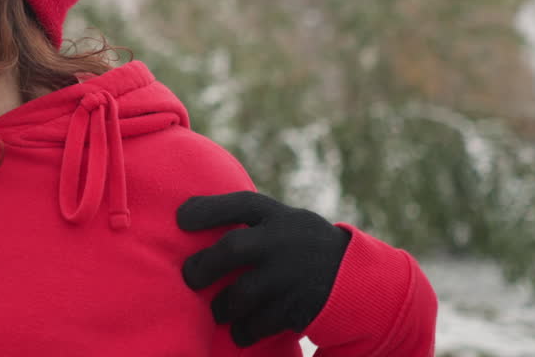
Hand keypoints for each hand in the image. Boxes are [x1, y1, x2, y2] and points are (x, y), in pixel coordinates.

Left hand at [177, 191, 350, 346]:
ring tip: (218, 310)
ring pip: (243, 293)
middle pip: (234, 247)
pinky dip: (244, 330)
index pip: (240, 203)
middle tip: (191, 278)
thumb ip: (251, 224)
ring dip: (222, 306)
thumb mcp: (284, 222)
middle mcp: (285, 240)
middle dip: (204, 265)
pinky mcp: (299, 306)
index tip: (179, 219)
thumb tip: (193, 224)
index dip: (207, 209)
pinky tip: (239, 331)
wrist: (355, 278)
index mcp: (279, 215)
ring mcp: (293, 274)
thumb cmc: (301, 246)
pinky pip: (260, 323)